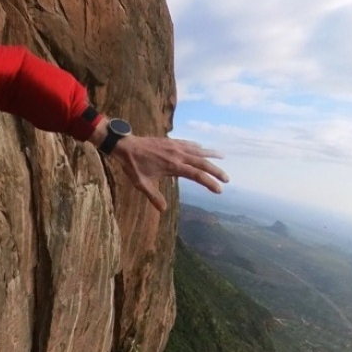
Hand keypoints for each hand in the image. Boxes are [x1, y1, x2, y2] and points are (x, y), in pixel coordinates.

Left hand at [89, 130, 228, 212]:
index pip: (197, 175)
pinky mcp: (170, 142)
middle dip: (216, 170)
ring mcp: (174, 146)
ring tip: (223, 156)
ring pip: (197, 150)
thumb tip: (163, 210)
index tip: (219, 189)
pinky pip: (187, 143)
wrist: (125, 146)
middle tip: (227, 178)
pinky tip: (202, 148)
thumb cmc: (132, 165)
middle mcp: (177, 155)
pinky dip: (196, 146)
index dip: (209, 182)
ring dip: (210, 154)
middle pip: (202, 162)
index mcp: (173, 166)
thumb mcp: (141, 184)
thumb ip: (154, 196)